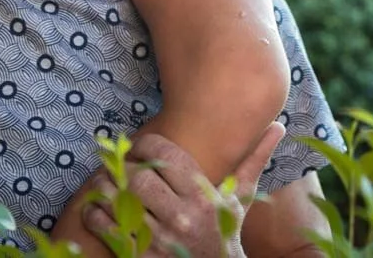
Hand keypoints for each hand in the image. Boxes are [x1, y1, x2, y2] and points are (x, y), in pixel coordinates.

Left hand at [82, 125, 282, 257]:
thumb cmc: (225, 235)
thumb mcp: (240, 201)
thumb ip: (254, 161)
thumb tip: (279, 127)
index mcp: (203, 196)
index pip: (166, 154)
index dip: (146, 144)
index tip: (140, 146)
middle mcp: (181, 216)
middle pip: (137, 176)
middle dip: (123, 167)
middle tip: (117, 163)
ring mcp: (159, 239)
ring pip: (117, 200)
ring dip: (103, 187)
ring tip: (103, 181)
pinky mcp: (140, 257)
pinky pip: (106, 228)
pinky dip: (94, 215)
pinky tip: (96, 209)